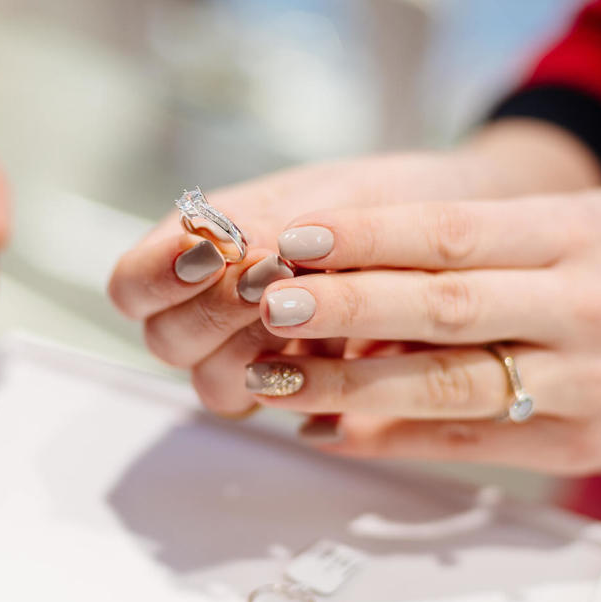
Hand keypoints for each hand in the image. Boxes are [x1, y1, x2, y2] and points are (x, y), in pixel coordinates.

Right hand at [109, 153, 510, 415]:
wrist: (469, 230)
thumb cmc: (393, 198)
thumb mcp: (335, 192)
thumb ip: (278, 222)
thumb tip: (233, 254)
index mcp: (199, 250)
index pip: (130, 286)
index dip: (156, 277)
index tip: (210, 255)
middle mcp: (215, 312)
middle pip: (166, 342)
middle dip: (218, 312)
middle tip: (277, 280)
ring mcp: (256, 357)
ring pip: (215, 386)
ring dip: (260, 349)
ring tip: (318, 311)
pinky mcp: (306, 394)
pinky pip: (283, 409)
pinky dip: (307, 382)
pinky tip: (348, 349)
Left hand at [243, 188, 600, 473]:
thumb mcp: (578, 223)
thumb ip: (483, 237)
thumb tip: (358, 256)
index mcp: (576, 238)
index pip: (455, 234)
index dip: (370, 237)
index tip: (299, 239)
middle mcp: (581, 310)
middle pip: (447, 309)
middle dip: (350, 308)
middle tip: (273, 304)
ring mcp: (581, 384)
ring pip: (450, 387)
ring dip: (352, 388)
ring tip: (277, 383)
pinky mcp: (575, 445)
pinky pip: (469, 443)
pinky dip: (392, 439)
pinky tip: (331, 429)